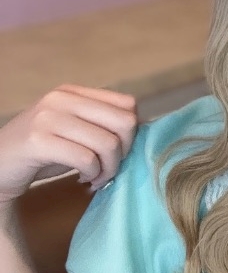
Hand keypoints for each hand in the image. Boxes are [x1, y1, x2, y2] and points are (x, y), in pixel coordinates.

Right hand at [0, 85, 137, 205]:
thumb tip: (143, 131)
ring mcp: (49, 117)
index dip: (131, 133)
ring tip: (96, 178)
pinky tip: (82, 180)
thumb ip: (101, 125)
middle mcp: (62, 98)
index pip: (127, 104)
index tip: (117, 152)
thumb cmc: (41, 152)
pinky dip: (92, 175)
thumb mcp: (74, 130)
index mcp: (74, 92)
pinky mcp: (39, 141)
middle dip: (124, 153)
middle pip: (124, 123)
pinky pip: (86, 159)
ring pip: (108, 143)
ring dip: (108, 170)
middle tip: (108, 169)